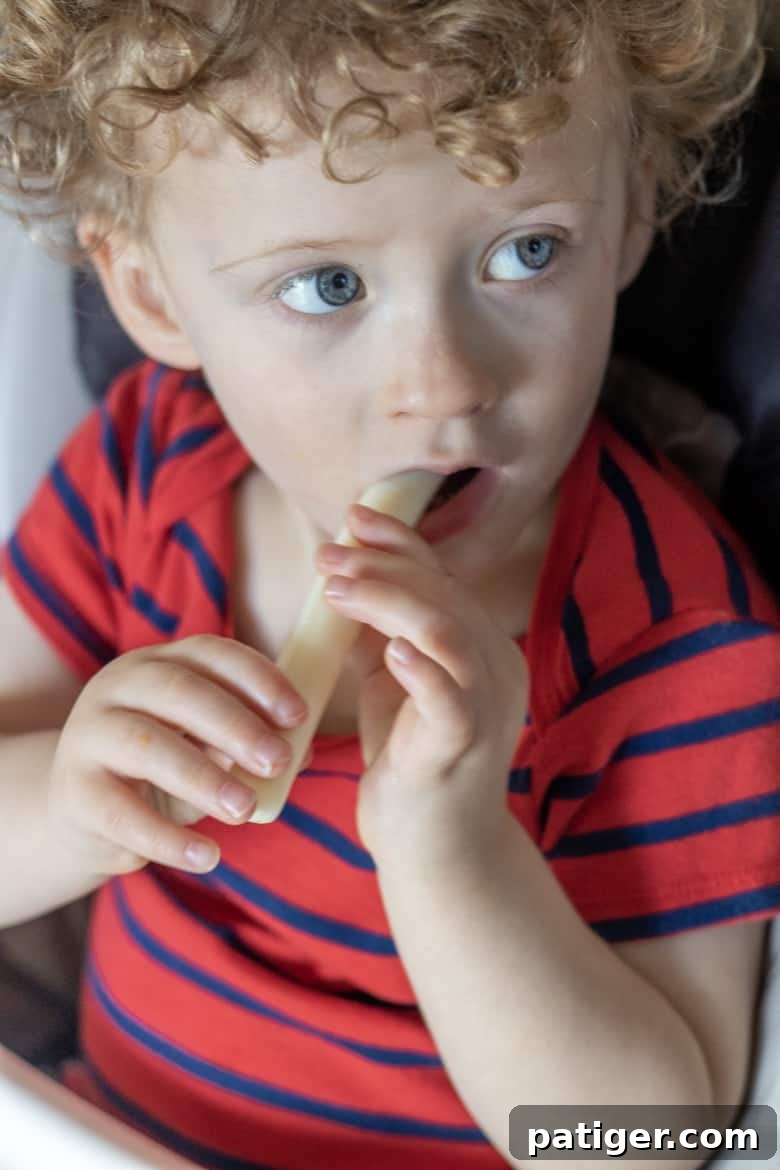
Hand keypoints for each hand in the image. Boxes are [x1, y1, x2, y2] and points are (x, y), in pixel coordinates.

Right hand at [48, 635, 308, 877]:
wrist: (82, 811)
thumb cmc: (162, 768)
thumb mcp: (205, 746)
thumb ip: (248, 743)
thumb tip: (302, 751)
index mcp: (160, 663)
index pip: (211, 654)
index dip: (258, 680)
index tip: (297, 715)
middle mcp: (119, 686)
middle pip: (180, 691)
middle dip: (236, 725)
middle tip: (278, 762)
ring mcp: (89, 734)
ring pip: (148, 745)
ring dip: (203, 777)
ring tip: (244, 810)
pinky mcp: (73, 791)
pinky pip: (122, 813)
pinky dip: (168, 839)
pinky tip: (207, 856)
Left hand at [317, 505, 528, 864]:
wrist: (434, 850)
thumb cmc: (411, 765)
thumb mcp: (393, 686)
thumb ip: (381, 635)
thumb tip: (346, 581)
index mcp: (483, 648)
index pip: (446, 577)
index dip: (401, 542)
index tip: (354, 517)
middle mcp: (496, 667)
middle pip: (443, 592)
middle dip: (381, 566)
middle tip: (327, 556)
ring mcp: (487, 706)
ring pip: (446, 629)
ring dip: (388, 600)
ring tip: (336, 590)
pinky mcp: (464, 745)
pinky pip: (451, 696)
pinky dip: (420, 666)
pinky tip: (387, 649)